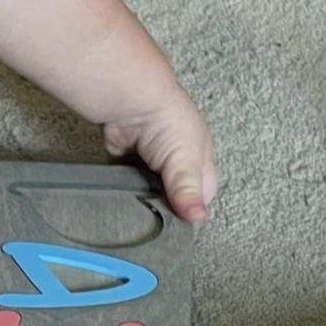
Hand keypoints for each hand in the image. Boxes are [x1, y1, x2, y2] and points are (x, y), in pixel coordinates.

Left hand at [104, 84, 216, 222]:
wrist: (130, 100)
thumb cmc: (167, 119)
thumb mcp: (186, 158)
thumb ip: (188, 189)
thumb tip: (197, 216)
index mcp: (199, 160)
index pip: (202, 196)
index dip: (192, 211)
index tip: (178, 225)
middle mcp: (176, 162)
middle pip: (175, 196)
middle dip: (166, 207)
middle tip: (156, 220)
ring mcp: (150, 162)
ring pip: (150, 192)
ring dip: (144, 200)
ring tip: (139, 211)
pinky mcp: (127, 161)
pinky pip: (127, 184)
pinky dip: (125, 191)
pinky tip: (122, 199)